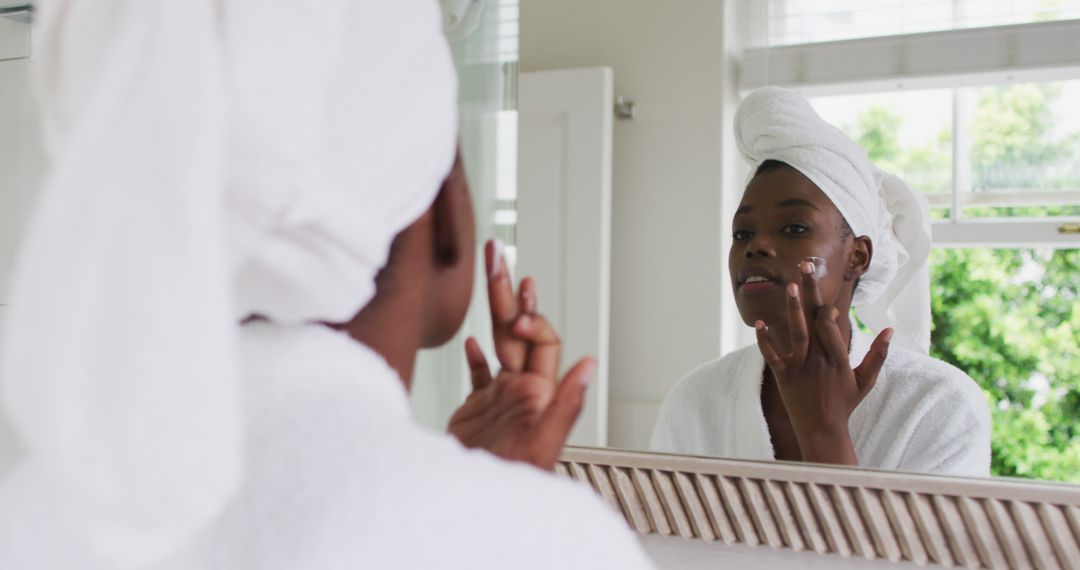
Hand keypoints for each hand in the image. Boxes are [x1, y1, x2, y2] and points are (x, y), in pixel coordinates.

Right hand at [447, 240, 594, 469]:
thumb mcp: (542, 445)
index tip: (513, 317)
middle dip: (506, 289)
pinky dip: (474, 354)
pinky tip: (470, 338)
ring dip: (493, 306)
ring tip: (490, 270)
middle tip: (497, 252)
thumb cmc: (514, 480)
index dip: (529, 320)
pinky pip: (479, 374)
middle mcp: (522, 388)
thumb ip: (566, 403)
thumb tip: (589, 364)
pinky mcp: (477, 410)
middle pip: (515, 328)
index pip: (540, 340)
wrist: (473, 502)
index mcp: (539, 391)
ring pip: (497, 340)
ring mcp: (499, 397)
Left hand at [754, 260, 891, 464]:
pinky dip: (764, 340)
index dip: (829, 311)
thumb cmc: (845, 404)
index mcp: (839, 360)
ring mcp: (800, 368)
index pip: (833, 329)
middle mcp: (819, 361)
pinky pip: (771, 356)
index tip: (828, 293)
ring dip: (793, 309)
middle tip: (806, 266)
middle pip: (815, 321)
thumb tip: (890, 329)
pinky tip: (758, 322)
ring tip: (790, 286)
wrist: (822, 431)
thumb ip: (878, 355)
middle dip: (811, 293)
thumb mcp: (866, 381)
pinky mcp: (783, 376)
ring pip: (796, 334)